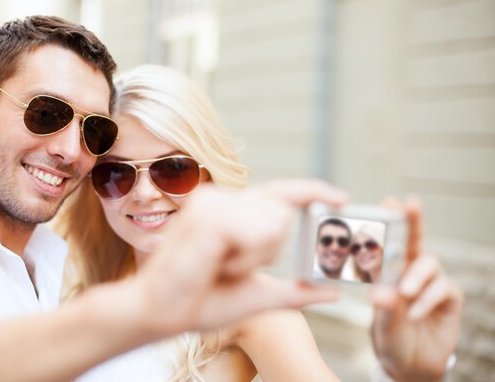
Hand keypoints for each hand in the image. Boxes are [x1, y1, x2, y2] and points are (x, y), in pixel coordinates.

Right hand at [135, 179, 347, 334]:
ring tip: (219, 266)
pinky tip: (216, 264)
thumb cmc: (199, 301)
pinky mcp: (209, 213)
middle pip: (282, 213)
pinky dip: (244, 259)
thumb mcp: (257, 295)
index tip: (343, 198)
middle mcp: (222, 199)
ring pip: (272, 223)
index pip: (279, 193)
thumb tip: (332, 291)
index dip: (312, 191)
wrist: (160, 312)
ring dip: (254, 257)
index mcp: (231, 212)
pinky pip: (256, 233)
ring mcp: (213, 202)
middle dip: (267, 251)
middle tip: (230, 267)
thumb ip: (294, 291)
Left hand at [370, 198, 462, 381]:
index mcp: (389, 270)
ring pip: (429, 263)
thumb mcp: (382, 322)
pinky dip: (428, 299)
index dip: (390, 219)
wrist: (410, 365)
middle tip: (410, 203)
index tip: (389, 200)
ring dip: (416, 276)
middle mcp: (410, 270)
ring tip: (405, 293)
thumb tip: (378, 293)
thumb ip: (383, 307)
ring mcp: (431, 282)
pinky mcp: (449, 298)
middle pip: (415, 239)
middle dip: (413, 220)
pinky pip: (443, 289)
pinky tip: (415, 313)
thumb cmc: (390, 336)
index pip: (389, 241)